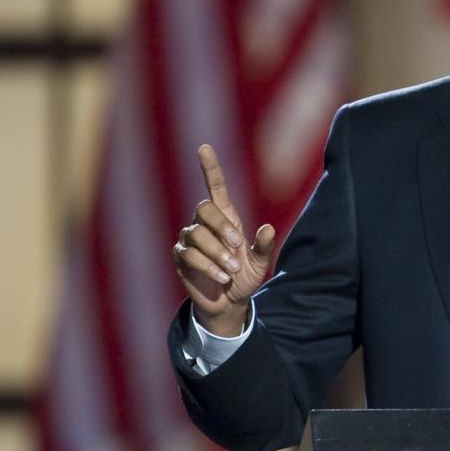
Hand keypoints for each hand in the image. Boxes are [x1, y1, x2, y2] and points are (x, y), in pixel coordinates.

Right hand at [172, 144, 276, 335]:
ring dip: (218, 253)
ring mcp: (190, 239)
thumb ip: (264, 246)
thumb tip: (268, 227)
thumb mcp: (260, 263)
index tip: (204, 147)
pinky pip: (190, 255)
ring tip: (232, 271)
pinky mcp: (181, 257)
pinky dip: (208, 266)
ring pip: (198, 235)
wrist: (229, 302)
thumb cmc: (245, 276)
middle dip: (222, 227)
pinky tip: (222, 277)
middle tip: (238, 247)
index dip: (210, 167)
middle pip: (204, 208)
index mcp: (226, 217)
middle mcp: (204, 223)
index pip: (215, 186)